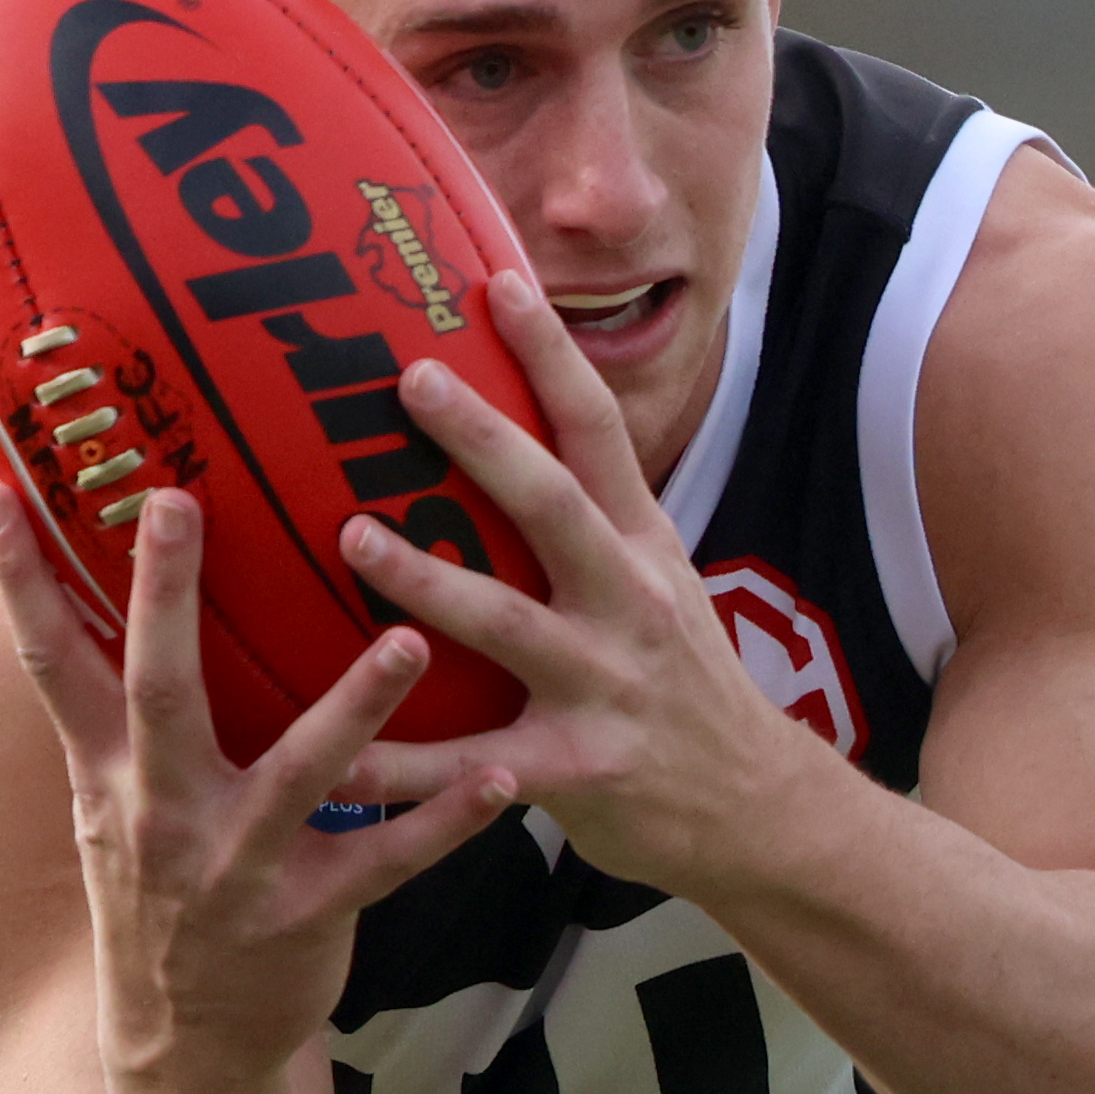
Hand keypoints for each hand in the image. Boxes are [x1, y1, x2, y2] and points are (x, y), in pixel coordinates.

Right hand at [0, 486, 515, 1093]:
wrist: (183, 1049)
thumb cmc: (159, 900)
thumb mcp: (113, 814)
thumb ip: (123, 719)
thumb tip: (120, 596)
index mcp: (108, 776)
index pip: (49, 663)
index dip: (16, 580)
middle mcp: (163, 814)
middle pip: (160, 690)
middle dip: (164, 597)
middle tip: (177, 500)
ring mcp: (237, 867)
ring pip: (301, 772)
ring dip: (356, 703)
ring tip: (409, 638)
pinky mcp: (309, 915)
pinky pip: (387, 860)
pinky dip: (445, 822)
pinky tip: (500, 778)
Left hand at [331, 262, 860, 900]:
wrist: (755, 810)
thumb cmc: (681, 686)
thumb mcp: (659, 584)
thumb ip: (592, 521)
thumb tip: (503, 437)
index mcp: (644, 546)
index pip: (601, 431)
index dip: (553, 356)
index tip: (500, 283)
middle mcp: (630, 603)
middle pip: (554, 505)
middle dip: (482, 441)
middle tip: (409, 379)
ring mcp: (607, 686)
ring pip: (508, 624)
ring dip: (427, 581)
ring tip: (354, 540)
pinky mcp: (581, 770)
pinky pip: (472, 767)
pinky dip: (404, 765)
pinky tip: (340, 755)